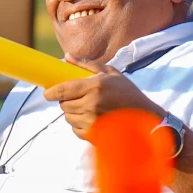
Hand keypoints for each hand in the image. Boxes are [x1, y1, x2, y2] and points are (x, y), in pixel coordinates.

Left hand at [43, 58, 162, 140]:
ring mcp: (93, 121)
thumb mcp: (111, 73)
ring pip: (68, 117)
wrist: (145, 118)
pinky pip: (76, 130)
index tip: (47, 93)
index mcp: (95, 87)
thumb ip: (87, 65)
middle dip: (66, 101)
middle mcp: (92, 104)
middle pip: (64, 104)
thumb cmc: (128, 93)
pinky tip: (92, 119)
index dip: (51, 92)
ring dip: (73, 113)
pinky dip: (79, 125)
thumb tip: (67, 57)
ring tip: (87, 108)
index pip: (63, 90)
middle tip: (77, 97)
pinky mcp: (94, 135)